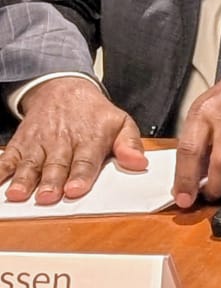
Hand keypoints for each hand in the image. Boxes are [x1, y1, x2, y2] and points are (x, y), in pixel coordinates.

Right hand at [1, 78, 144, 202]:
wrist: (63, 90)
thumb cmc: (94, 115)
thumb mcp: (120, 122)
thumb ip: (130, 144)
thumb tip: (139, 162)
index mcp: (89, 139)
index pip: (86, 160)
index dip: (81, 176)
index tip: (75, 189)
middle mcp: (62, 141)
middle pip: (56, 165)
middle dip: (51, 182)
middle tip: (48, 197)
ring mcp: (39, 143)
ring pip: (30, 163)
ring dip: (24, 179)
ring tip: (18, 194)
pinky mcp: (20, 143)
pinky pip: (8, 157)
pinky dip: (1, 170)